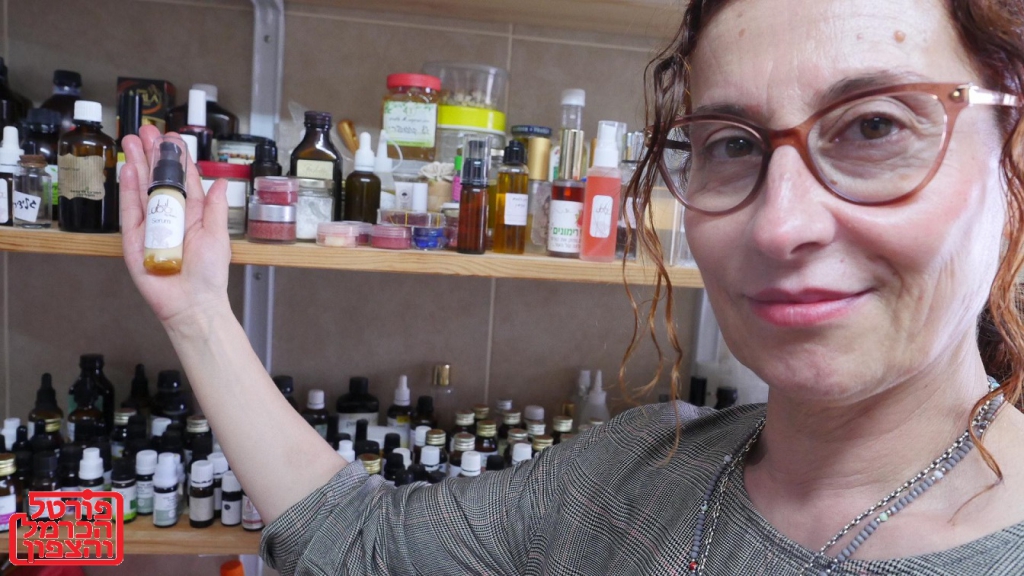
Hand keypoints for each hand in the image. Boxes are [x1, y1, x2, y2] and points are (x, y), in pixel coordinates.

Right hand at [120, 125, 231, 328]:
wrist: (192, 304)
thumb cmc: (209, 275)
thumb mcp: (218, 235)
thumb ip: (216, 207)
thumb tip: (222, 181)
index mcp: (193, 214)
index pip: (184, 181)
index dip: (177, 159)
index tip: (172, 138)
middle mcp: (170, 217)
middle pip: (158, 180)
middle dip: (152, 155)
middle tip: (146, 131)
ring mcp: (150, 227)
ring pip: (141, 190)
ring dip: (137, 165)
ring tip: (131, 141)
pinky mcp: (133, 240)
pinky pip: (130, 212)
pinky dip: (129, 190)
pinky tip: (130, 169)